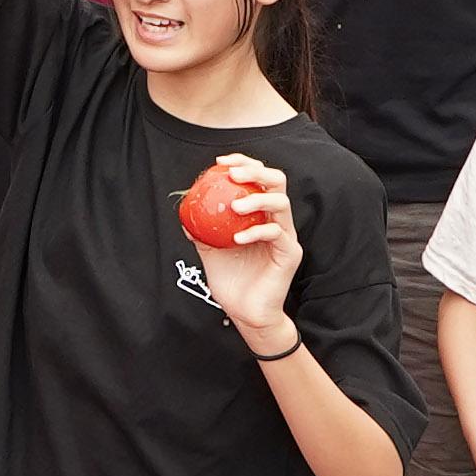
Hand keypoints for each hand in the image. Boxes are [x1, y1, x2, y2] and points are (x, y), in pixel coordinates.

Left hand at [191, 153, 303, 333]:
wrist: (246, 313)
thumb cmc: (231, 282)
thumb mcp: (210, 252)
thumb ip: (202, 231)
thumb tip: (185, 211)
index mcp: (260, 215)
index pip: (258, 179)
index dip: (244, 164)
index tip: (221, 162)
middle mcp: (276, 220)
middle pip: (276, 182)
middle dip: (256, 171)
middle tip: (234, 174)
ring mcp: (286, 236)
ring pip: (281, 203)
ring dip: (256, 199)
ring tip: (235, 206)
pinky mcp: (290, 253)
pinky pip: (277, 234)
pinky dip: (257, 232)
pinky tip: (238, 238)